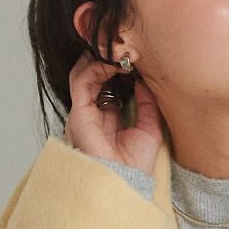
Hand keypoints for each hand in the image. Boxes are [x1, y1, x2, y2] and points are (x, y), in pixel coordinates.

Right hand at [63, 51, 163, 176]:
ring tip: (120, 50)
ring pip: (83, 74)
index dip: (120, 71)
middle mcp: (92, 115)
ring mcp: (83, 113)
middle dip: (107, 60)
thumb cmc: (135, 165)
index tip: (135, 59)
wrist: (126, 182)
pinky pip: (81, 81)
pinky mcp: (78, 112)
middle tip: (124, 47)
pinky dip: (96, 67)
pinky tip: (114, 63)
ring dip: (101, 59)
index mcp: (108, 120)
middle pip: (93, 78)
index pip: (108, 87)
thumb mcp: (149, 129)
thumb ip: (147, 105)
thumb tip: (144, 81)